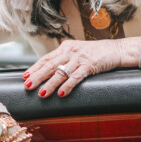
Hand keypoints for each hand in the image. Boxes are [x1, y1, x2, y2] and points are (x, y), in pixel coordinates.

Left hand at [23, 37, 140, 98]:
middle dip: (38, 76)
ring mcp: (80, 58)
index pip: (46, 58)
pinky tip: (61, 93)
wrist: (115, 49)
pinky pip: (76, 76)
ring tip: (42, 93)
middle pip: (50, 65)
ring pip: (61, 72)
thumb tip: (48, 71)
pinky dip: (68, 85)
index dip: (35, 68)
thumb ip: (64, 59)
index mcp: (65, 47)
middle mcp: (70, 51)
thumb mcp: (77, 52)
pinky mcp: (90, 65)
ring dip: (50, 84)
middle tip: (28, 86)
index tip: (25, 76)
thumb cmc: (95, 53)